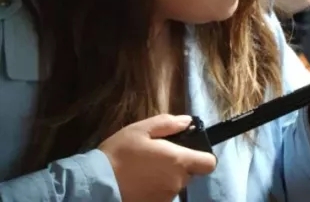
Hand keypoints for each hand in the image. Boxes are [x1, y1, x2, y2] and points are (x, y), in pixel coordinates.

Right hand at [99, 114, 216, 201]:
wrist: (95, 184)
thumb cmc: (119, 154)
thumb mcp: (140, 130)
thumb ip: (167, 124)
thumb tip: (187, 121)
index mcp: (179, 161)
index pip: (209, 163)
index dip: (202, 157)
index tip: (189, 152)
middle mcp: (177, 182)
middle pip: (189, 174)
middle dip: (178, 166)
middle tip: (157, 158)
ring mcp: (166, 197)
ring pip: (174, 185)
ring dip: (165, 179)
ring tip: (144, 171)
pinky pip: (161, 195)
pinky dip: (154, 190)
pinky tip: (138, 183)